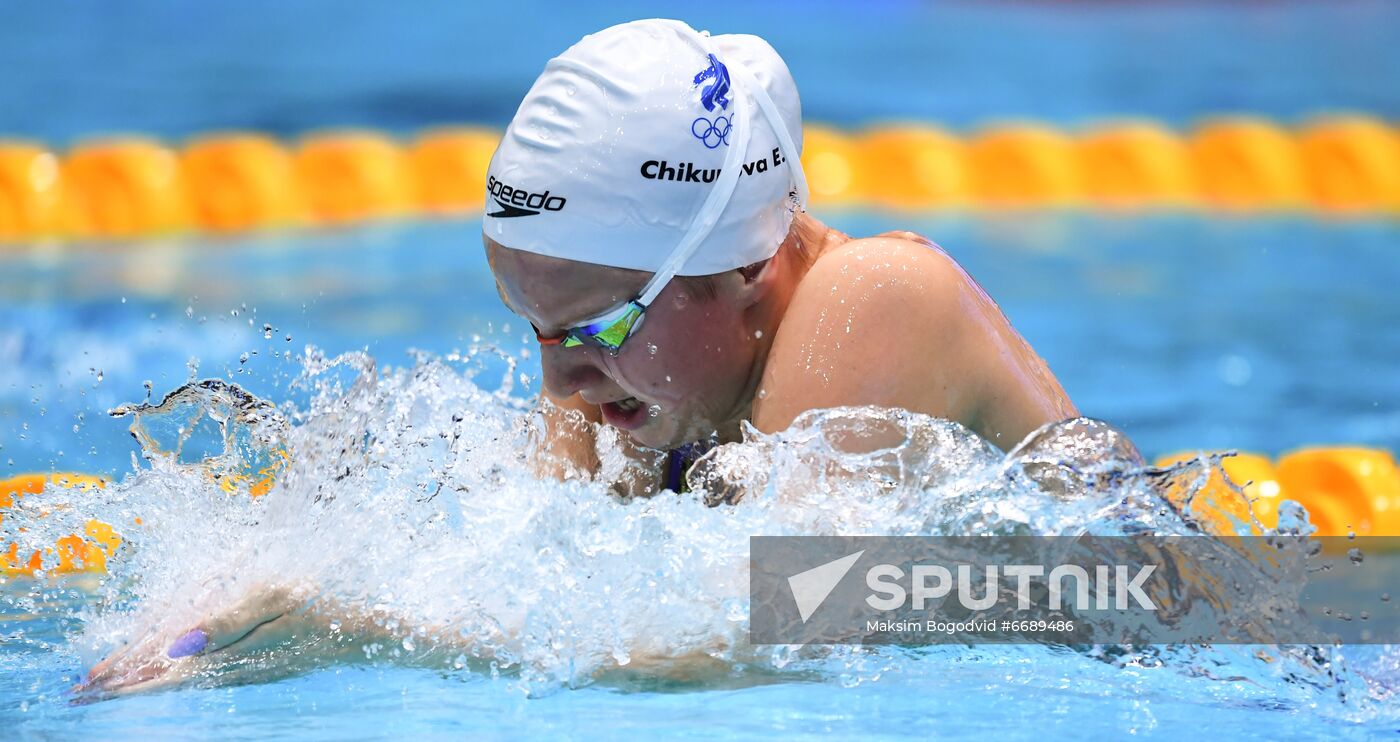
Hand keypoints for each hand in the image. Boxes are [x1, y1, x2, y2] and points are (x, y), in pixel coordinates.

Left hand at [73, 583, 311, 700]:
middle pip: (167, 682)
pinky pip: (203, 676)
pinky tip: (163, 674)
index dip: (126, 679)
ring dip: (143, 682)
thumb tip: (179, 643)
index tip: (90, 687)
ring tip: (108, 686)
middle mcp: (234, 671)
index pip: (165, 673)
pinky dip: (171, 676)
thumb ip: (227, 620)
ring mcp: (246, 672)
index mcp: (234, 655)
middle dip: (122, 686)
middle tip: (80, 694)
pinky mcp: (256, 667)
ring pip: (182, 681)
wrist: (364, 631)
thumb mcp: (277, 598)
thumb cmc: (322, 605)